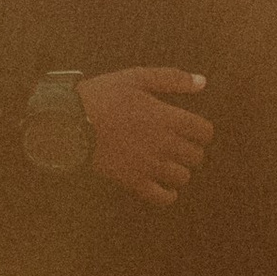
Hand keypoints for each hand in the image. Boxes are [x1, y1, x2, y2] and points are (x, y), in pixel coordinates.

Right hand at [80, 66, 212, 206]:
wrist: (71, 122)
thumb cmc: (104, 96)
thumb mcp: (137, 78)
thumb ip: (172, 79)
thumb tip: (202, 82)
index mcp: (167, 118)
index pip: (204, 132)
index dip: (201, 131)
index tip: (191, 129)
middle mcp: (164, 144)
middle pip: (196, 156)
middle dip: (191, 150)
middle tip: (178, 146)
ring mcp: (149, 165)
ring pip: (183, 177)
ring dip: (180, 170)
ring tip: (169, 164)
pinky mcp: (134, 181)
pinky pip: (163, 197)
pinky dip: (168, 194)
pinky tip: (164, 187)